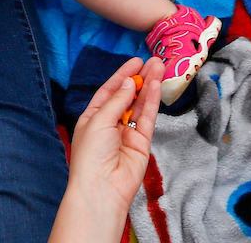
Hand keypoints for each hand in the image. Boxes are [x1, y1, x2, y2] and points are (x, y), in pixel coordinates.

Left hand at [60, 58, 163, 231]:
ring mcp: (127, 133)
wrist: (102, 188)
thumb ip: (118, 100)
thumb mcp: (99, 120)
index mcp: (93, 118)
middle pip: (127, 96)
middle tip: (153, 61)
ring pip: (140, 104)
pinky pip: (148, 117)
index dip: (122, 76)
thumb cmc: (91, 154)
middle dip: (139, 78)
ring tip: (160, 66)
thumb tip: (130, 82)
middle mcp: (110, 124)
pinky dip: (152, 100)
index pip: (109, 91)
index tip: (136, 61)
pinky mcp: (142, 142)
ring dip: (149, 85)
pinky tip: (156, 84)